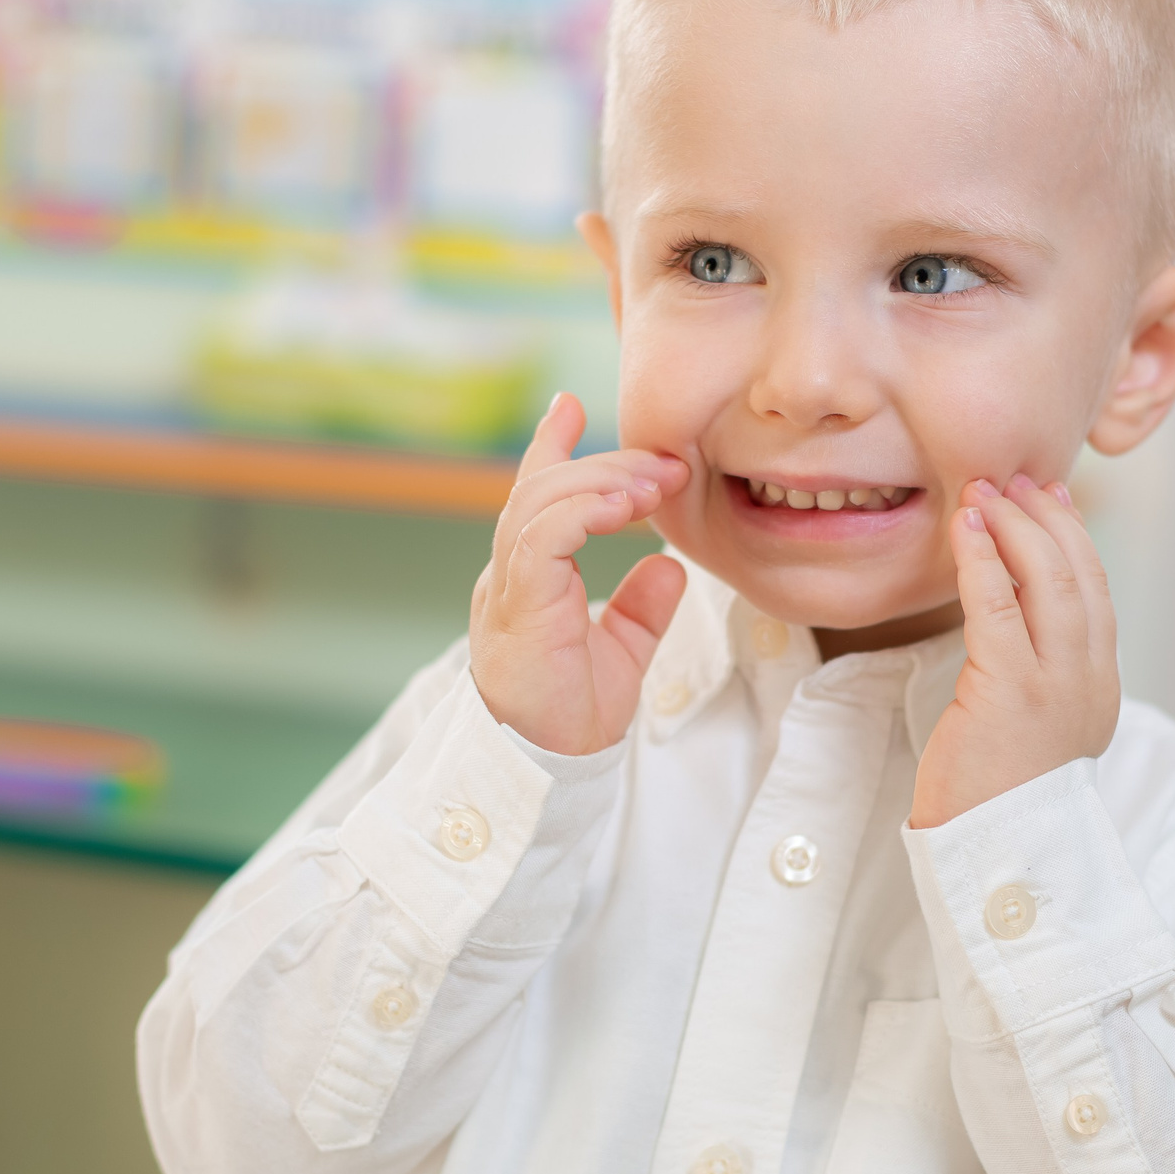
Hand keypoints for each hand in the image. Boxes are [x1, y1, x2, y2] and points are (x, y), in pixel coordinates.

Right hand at [469, 393, 691, 755]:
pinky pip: (541, 539)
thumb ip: (641, 606)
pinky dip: (582, 511)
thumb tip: (668, 566)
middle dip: (605, 464)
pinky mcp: (517, 607)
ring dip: (601, 482)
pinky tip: (623, 507)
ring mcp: (506, 589)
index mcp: (527, 579)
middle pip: (544, 489)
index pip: (533, 497)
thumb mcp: (621, 651)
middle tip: (665, 463)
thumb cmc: (571, 717)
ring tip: (654, 483)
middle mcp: (508, 575)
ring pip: (540, 503)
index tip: (569, 404)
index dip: (549, 448)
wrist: (549, 769)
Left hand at [910, 474, 1121, 828]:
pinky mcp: (1013, 693)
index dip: (1074, 538)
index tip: (1050, 497)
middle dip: (1046, 518)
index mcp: (1100, 690)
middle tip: (1013, 479)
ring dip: (1014, 526)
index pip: (1096, 593)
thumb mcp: (1033, 727)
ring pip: (1050, 580)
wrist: (995, 857)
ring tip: (985, 490)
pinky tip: (964, 528)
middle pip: (1080, 575)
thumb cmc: (997, 798)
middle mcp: (1090, 683)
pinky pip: (998, 606)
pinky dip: (981, 558)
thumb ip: (1035, 674)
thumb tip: (1008, 614)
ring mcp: (1058, 687)